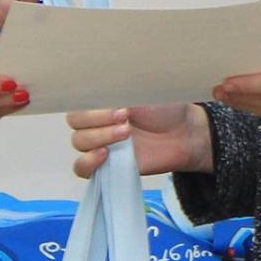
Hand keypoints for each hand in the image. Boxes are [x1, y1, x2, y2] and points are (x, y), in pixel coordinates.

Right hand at [66, 101, 210, 178]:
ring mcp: (99, 144)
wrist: (184, 133)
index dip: (93, 106)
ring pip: (79, 142)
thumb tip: (102, 95)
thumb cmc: (164, 108)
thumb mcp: (142, 91)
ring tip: (126, 135)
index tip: (120, 106)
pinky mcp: (106, 166)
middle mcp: (96, 122)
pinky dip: (88, 162)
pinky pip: (82, 169)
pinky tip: (105, 155)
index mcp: (100, 101)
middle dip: (98, 120)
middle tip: (126, 119)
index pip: (77, 102)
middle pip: (75, 123)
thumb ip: (119, 92)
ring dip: (98, 137)